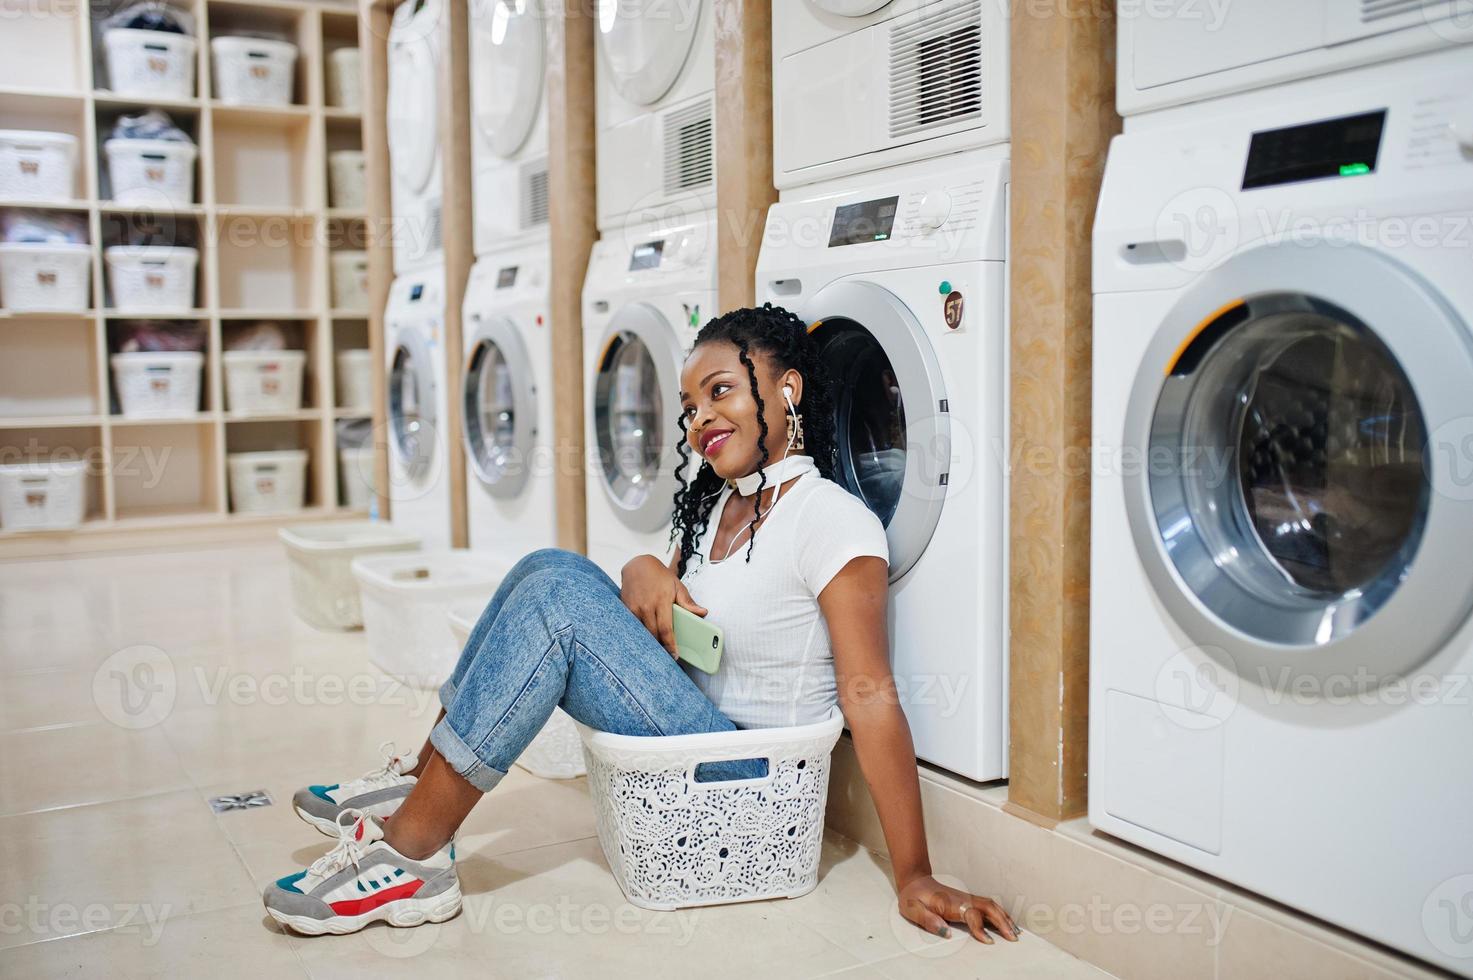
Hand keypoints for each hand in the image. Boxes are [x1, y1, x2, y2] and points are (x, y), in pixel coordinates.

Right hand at [619, 555, 707, 658]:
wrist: (637, 565)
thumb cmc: (659, 576)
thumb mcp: (677, 586)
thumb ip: (688, 602)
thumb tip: (703, 613)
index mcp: (661, 601)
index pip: (666, 629)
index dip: (670, 645)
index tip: (675, 655)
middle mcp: (646, 606)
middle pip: (653, 635)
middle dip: (660, 647)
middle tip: (668, 655)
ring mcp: (633, 608)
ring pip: (642, 633)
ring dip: (650, 642)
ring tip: (657, 650)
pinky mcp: (625, 609)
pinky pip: (633, 627)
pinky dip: (640, 634)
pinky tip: (645, 639)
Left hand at [897, 875, 1017, 944]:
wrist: (915, 880)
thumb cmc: (913, 897)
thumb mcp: (913, 910)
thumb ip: (928, 920)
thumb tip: (946, 932)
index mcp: (949, 903)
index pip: (971, 914)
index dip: (980, 928)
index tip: (988, 941)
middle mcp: (961, 899)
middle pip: (987, 907)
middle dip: (1002, 922)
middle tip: (1013, 937)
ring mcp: (966, 898)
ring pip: (991, 905)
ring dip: (1004, 917)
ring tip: (1015, 932)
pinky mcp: (967, 899)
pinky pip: (988, 905)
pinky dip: (1000, 913)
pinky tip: (1006, 921)